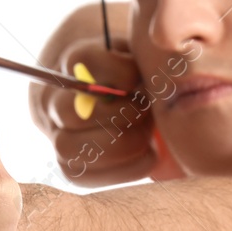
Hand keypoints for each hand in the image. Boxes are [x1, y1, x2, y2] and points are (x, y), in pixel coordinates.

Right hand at [29, 2, 184, 187]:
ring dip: (119, 145)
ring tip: (147, 135)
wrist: (118, 97)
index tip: (140, 80)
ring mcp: (57, 134)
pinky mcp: (70, 166)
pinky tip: (148, 153)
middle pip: (71, 111)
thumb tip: (177, 58)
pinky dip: (123, 168)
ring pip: (69, 148)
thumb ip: (150, 56)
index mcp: (74, 62)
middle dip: (118, 115)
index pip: (83, 62)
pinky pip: (85, 175)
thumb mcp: (145, 55)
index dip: (118, 74)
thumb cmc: (141, 74)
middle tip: (146, 113)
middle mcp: (54, 99)